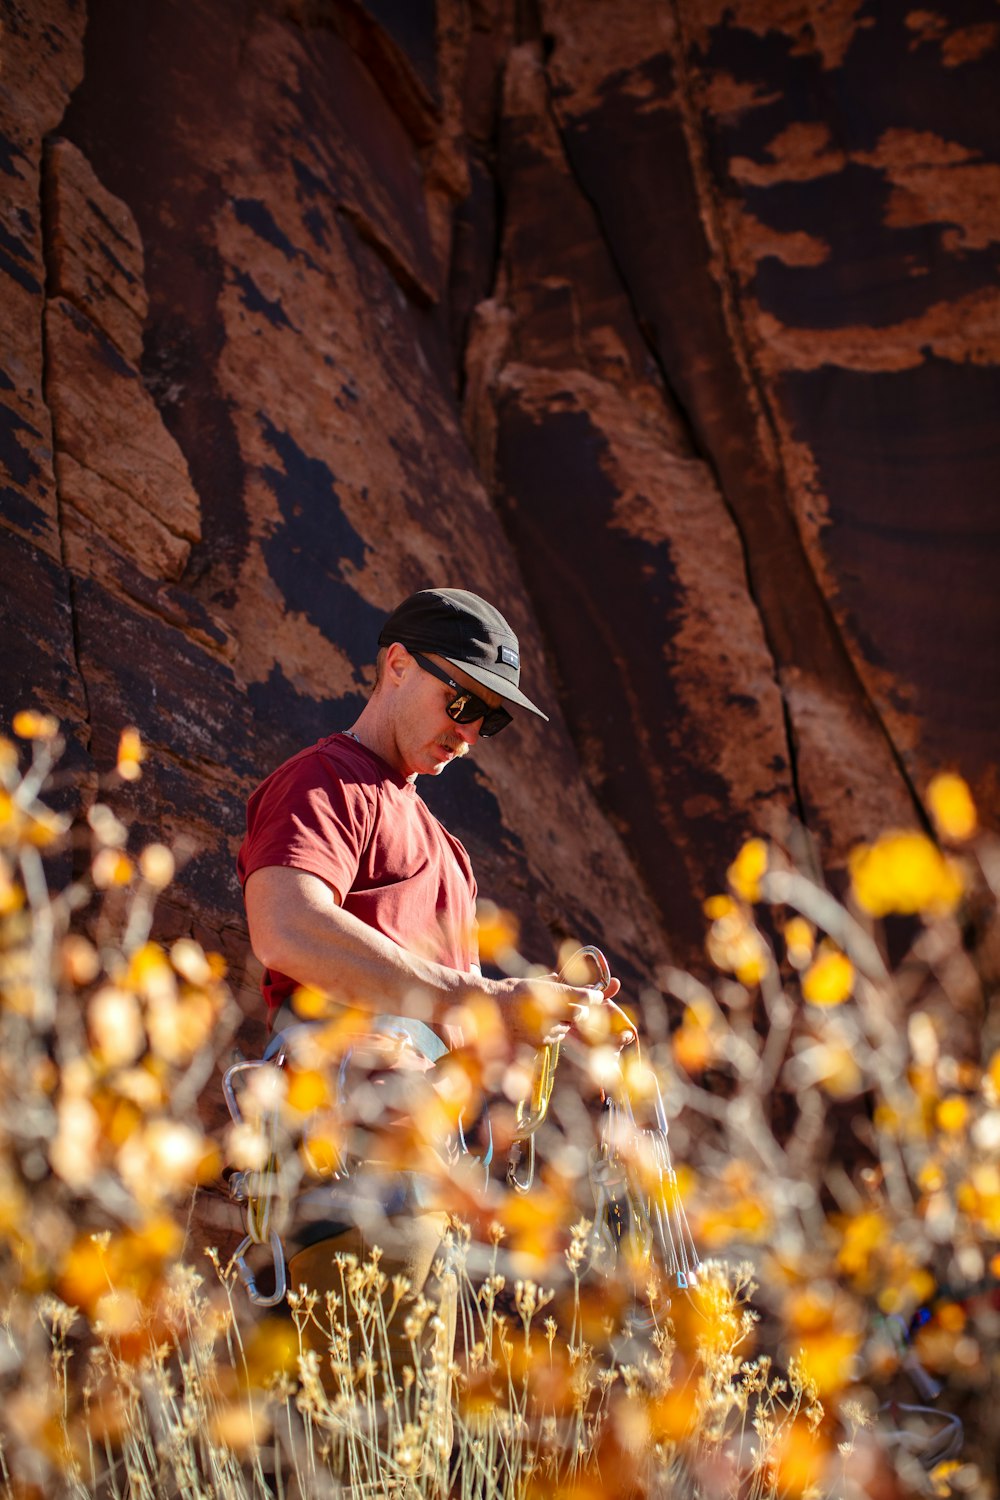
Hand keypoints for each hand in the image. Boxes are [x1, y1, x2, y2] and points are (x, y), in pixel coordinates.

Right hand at [493, 972, 620, 1047]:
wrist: (485, 1009)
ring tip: (547, 1015)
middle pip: (580, 1014)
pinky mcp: (539, 1044)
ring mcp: (545, 1031)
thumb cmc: (506, 991)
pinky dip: (551, 1032)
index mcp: (550, 993)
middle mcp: (551, 1012)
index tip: (596, 995)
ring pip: (567, 1027)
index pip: (583, 996)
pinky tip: (538, 1026)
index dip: (592, 996)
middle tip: (575, 1006)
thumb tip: (561, 978)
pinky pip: (553, 1038)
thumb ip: (550, 982)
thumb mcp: (529, 981)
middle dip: (580, 1010)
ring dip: (564, 1022)